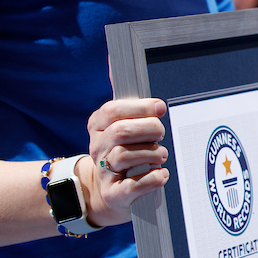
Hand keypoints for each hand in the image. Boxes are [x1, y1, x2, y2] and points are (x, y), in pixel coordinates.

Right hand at [85, 98, 169, 226]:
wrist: (107, 192)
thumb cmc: (124, 152)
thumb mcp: (121, 125)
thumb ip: (128, 103)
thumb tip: (115, 63)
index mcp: (98, 126)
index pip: (113, 110)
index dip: (140, 107)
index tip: (160, 108)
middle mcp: (97, 148)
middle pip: (121, 132)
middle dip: (149, 130)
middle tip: (161, 134)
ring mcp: (103, 172)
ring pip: (126, 156)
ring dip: (152, 153)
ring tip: (160, 155)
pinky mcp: (114, 194)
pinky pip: (133, 185)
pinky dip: (152, 178)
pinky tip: (161, 174)